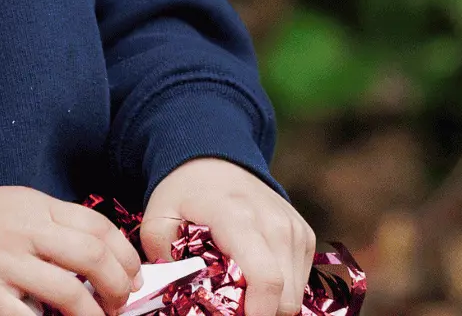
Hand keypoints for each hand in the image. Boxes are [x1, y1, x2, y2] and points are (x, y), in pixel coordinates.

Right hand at [0, 185, 139, 315]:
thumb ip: (52, 225)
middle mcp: (26, 233)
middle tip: (120, 305)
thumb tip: (99, 257)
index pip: (98, 226)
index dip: (126, 255)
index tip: (133, 276)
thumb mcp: (14, 207)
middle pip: (93, 258)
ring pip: (71, 294)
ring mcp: (6, 265)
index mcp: (37, 208)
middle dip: (119, 288)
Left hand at [142, 159, 315, 315]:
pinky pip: (299, 281)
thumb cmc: (183, 193)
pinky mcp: (304, 236)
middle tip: (229, 306)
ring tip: (237, 288)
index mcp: (238, 218)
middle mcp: (275, 223)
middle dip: (258, 311)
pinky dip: (279, 288)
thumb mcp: (157, 219)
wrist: (213, 162)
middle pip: (285, 296)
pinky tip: (252, 275)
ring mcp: (295, 229)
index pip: (266, 279)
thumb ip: (161, 255)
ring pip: (295, 293)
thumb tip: (177, 291)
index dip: (256, 312)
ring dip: (269, 301)